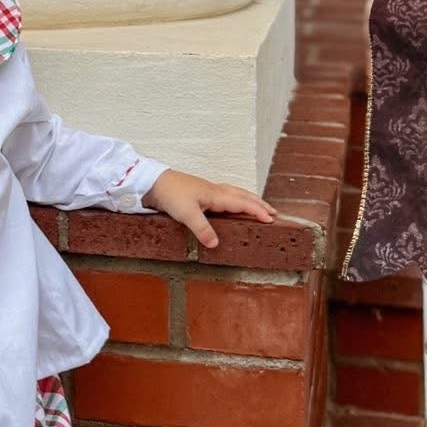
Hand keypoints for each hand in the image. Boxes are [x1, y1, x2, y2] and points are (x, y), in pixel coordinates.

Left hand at [146, 169, 274, 250]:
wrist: (153, 181)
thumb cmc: (170, 194)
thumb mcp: (186, 214)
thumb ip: (202, 229)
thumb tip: (215, 244)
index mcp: (216, 195)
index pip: (243, 203)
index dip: (258, 211)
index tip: (271, 219)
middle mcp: (215, 190)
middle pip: (243, 196)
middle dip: (259, 204)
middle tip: (273, 213)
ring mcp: (208, 190)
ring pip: (235, 193)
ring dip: (249, 200)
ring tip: (258, 207)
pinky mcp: (201, 192)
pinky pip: (226, 194)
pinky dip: (236, 198)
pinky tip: (231, 204)